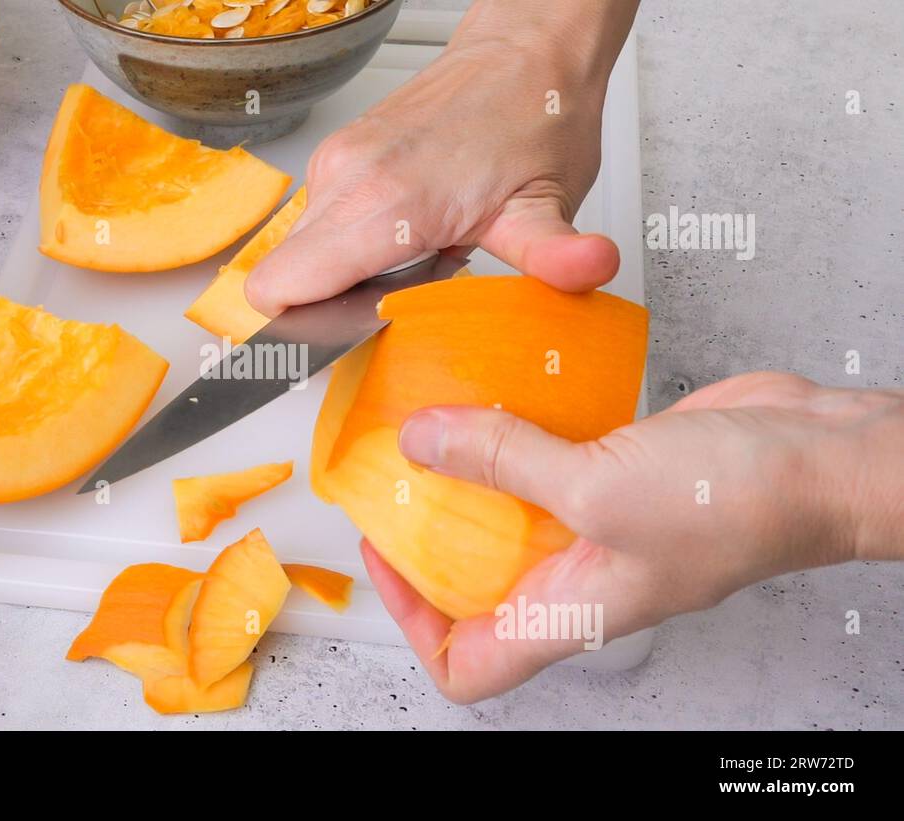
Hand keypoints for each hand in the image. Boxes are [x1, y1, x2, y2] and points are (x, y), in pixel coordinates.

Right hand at [244, 0, 640, 316]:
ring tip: (407, 264)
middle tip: (391, 304)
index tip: (349, 336)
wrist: (526, 52)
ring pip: (297, 255)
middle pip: (281, 281)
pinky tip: (404, 238)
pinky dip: (347, 248)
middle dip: (325, 311)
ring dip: (340, 278)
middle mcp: (344, 178)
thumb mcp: (548, 201)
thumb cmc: (533, 118)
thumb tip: (588, 268)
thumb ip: (554, 253)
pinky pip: (315, 226)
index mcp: (382, 202)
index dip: (304, 330)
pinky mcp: (337, 156)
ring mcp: (335, 163)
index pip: (280, 288)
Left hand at [367, 371, 903, 702]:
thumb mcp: (597, 488)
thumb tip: (422, 444)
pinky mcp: (613, 471)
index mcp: (567, 612)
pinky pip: (544, 457)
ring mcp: (594, 523)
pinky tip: (498, 392)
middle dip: (429, 529)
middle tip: (399, 473)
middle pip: (472, 577)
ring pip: (506, 510)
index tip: (386, 558)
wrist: (822, 456)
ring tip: (432, 422)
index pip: (465, 660)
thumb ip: (502, 463)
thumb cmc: (741, 506)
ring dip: (468, 470)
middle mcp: (574, 576)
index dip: (414, 622)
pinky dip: (515, 430)